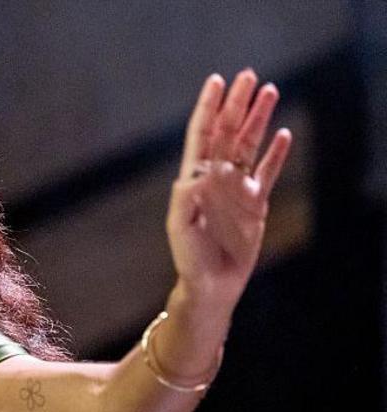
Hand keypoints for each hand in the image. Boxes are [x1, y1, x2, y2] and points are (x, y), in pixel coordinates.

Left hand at [166, 69, 292, 309]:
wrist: (211, 282)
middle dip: (237, 104)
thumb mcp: (181, 227)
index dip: (208, 108)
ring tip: (270, 92)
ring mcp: (238, 188)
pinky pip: (269, 171)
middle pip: (228, 132)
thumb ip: (186, 200)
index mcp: (195, 178)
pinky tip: (284, 134)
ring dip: (258, 119)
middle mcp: (216, 178)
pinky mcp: (256, 203)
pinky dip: (276, 153)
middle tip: (248, 76)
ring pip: (250, 144)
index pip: (202, 135)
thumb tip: (196, 175)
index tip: (216, 82)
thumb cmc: (189, 256)